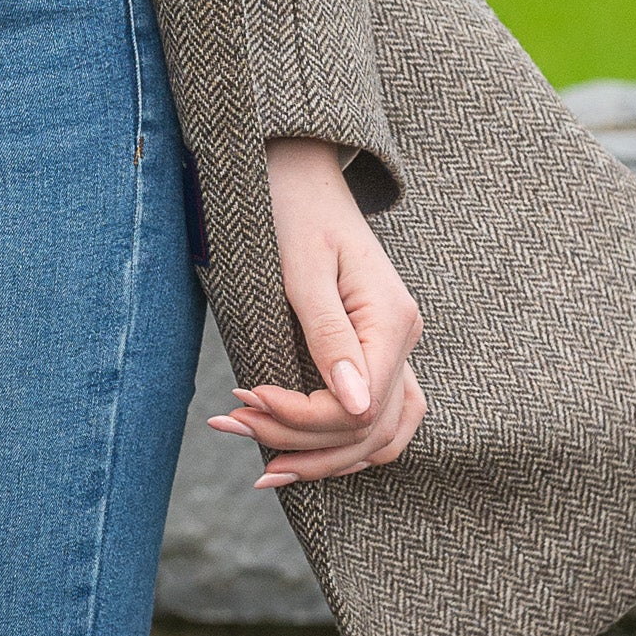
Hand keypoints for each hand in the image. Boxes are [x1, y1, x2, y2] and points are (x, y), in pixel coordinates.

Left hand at [208, 137, 423, 488]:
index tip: (240, 399)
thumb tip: (356, 408)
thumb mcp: (301, 268)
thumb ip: (328, 334)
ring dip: (320, 458)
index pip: (357, 407)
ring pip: (377, 436)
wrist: (295, 170)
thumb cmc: (291, 208)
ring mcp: (396, 348)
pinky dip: (339, 444)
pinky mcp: (377, 351)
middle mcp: (405, 339)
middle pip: (366, 430)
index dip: (300, 418)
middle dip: (299, 444)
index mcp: (393, 319)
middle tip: (230, 424)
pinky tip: (294, 453)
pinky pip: (375, 420)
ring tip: (261, 465)